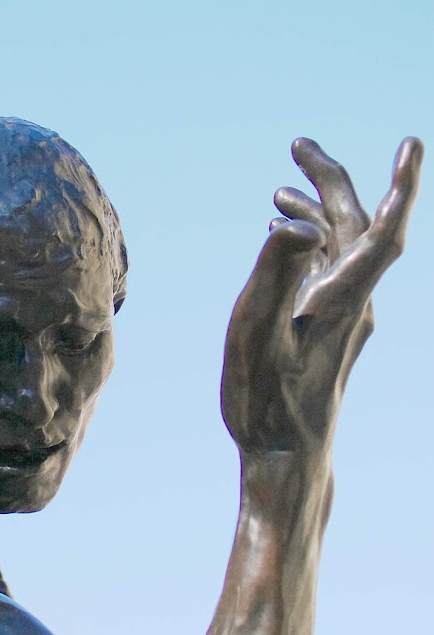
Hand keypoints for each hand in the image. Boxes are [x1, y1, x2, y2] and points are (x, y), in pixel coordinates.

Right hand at [221, 137, 422, 454]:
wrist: (286, 458)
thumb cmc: (266, 404)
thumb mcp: (256, 337)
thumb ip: (274, 276)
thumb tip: (297, 224)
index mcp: (343, 301)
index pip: (384, 232)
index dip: (401, 186)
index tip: (413, 144)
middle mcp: (355, 304)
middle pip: (356, 227)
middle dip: (330, 182)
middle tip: (298, 146)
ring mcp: (346, 319)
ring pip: (342, 249)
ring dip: (317, 213)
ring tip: (280, 191)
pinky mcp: (332, 332)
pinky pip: (329, 272)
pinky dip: (308, 247)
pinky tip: (283, 246)